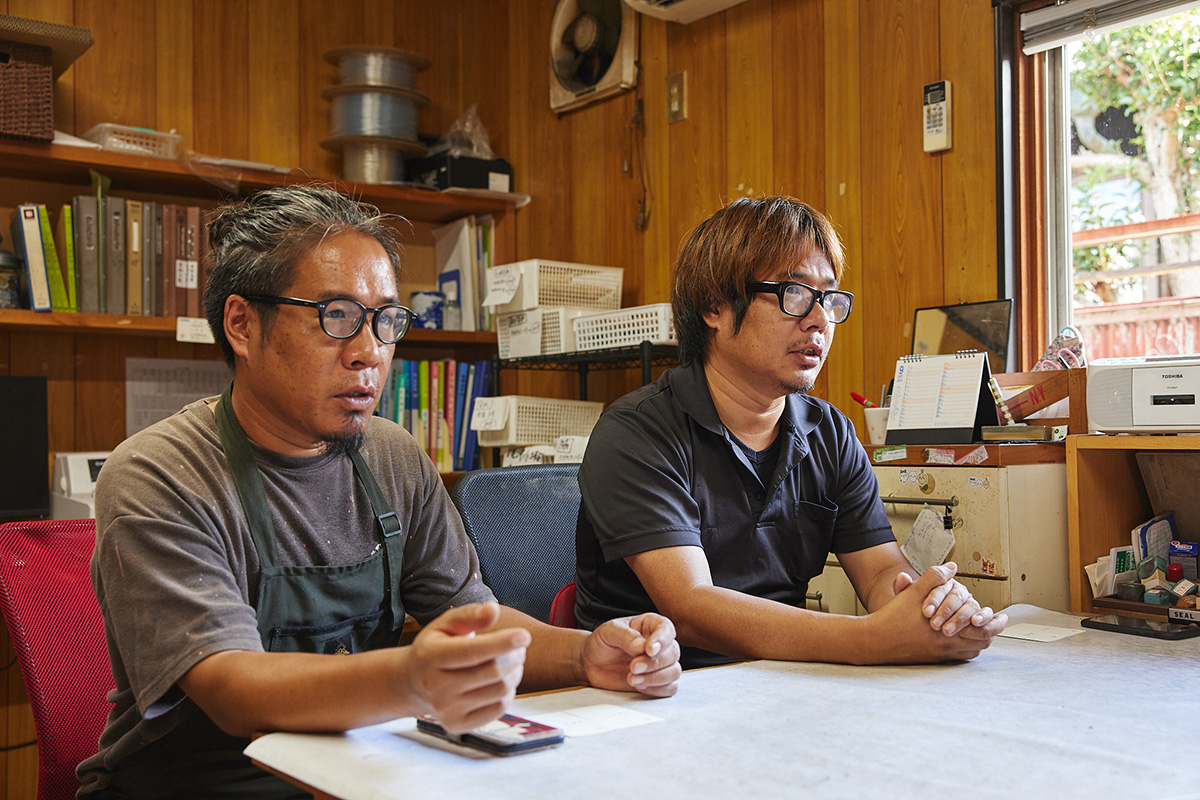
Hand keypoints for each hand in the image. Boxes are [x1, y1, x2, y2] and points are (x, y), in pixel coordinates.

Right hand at [404, 602, 530, 732]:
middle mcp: (435, 686)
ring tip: (510, 662)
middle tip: (518, 647)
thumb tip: (492, 609)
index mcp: (430, 657)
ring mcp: (446, 709)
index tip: (524, 635)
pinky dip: (507, 693)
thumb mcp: (445, 625)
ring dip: (514, 673)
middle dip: (514, 656)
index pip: (473, 652)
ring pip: (500, 690)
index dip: (502, 643)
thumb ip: (469, 615)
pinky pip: (498, 709)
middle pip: (492, 672)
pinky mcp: (458, 725)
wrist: (411, 684)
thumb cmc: (434, 648)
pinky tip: (500, 681)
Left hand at [580, 614, 680, 697]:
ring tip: (632, 678)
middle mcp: (658, 644)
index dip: (662, 640)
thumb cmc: (601, 643)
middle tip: (633, 667)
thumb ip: (626, 636)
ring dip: (655, 678)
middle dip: (653, 663)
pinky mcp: (656, 682)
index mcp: (650, 625)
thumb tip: (642, 645)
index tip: (649, 650)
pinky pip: (669, 688)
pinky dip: (657, 690)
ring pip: (673, 671)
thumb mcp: (608, 632)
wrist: (590, 664)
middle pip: (672, 652)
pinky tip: (639, 686)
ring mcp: (659, 664)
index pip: (666, 629)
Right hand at [872, 564, 1004, 662]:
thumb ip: (935, 578)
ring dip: (981, 640)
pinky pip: (960, 657)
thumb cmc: (894, 617)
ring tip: (985, 632)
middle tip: (998, 624)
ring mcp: (942, 653)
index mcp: (948, 628)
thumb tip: (952, 568)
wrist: (876, 640)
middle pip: (982, 641)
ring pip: (972, 650)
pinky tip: (965, 642)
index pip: (982, 628)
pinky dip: (968, 649)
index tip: (1003, 617)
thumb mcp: (915, 592)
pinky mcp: (934, 659)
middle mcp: (948, 643)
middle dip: (992, 632)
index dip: (995, 622)